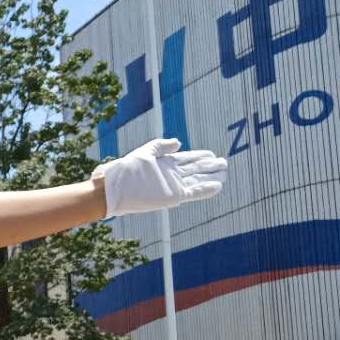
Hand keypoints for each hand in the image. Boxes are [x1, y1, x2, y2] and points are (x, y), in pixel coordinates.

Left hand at [92, 138, 227, 217]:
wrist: (115, 188)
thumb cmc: (126, 169)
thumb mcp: (144, 152)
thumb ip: (162, 146)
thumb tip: (179, 143)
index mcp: (164, 163)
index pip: (186, 159)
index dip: (199, 156)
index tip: (212, 154)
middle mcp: (170, 175)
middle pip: (194, 169)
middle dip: (209, 166)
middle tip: (223, 163)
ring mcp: (173, 186)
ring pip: (197, 180)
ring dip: (210, 177)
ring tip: (224, 173)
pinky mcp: (173, 196)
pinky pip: (194, 193)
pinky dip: (205, 189)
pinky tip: (217, 185)